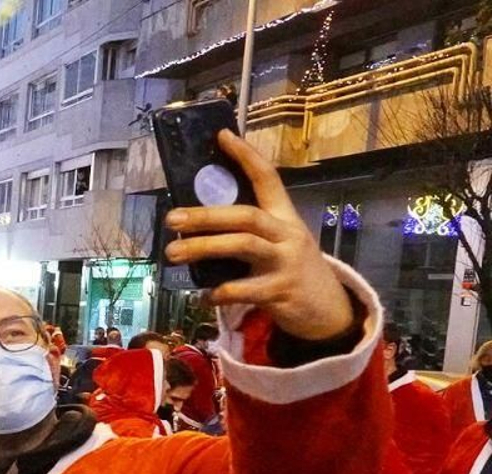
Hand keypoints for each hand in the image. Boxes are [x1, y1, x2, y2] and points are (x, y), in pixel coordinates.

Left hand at [163, 130, 354, 340]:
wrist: (328, 310)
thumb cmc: (291, 271)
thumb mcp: (277, 243)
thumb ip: (247, 231)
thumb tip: (197, 219)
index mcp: (284, 216)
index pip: (267, 178)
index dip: (245, 156)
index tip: (221, 136)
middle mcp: (286, 234)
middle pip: (245, 215)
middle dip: (206, 215)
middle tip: (171, 218)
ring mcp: (286, 262)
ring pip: (243, 246)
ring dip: (204, 247)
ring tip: (173, 253)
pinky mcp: (281, 291)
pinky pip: (245, 290)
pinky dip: (219, 293)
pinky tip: (202, 297)